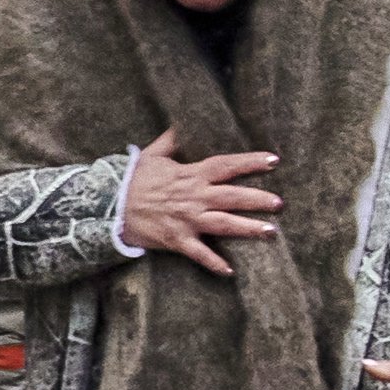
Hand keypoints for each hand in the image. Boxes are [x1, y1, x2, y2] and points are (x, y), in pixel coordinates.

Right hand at [120, 127, 281, 275]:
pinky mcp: (177, 239)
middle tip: (280, 203)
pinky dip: (214, 263)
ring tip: (271, 232)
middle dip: (258, 199)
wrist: (109, 205)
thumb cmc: (132, 180)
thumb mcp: (152, 154)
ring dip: (248, 228)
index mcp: (191, 174)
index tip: (273, 160)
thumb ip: (173, 139)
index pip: (226, 165)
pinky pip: (199, 253)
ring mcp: (186, 219)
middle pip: (232, 196)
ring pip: (223, 224)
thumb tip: (183, 118)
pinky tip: (231, 271)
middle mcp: (193, 197)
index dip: (250, 162)